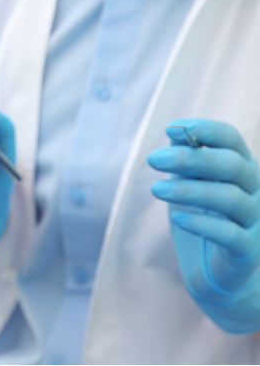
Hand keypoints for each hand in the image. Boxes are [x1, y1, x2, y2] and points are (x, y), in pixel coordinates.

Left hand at [148, 119, 259, 332]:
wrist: (217, 273)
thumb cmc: (202, 218)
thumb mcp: (188, 183)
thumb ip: (185, 157)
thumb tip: (176, 131)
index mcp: (240, 168)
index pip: (231, 139)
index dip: (205, 129)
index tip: (171, 129)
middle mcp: (254, 191)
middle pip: (232, 165)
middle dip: (189, 158)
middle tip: (152, 159)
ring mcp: (254, 221)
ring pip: (231, 198)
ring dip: (189, 190)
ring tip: (155, 189)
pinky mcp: (247, 252)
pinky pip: (233, 236)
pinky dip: (204, 224)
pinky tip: (177, 217)